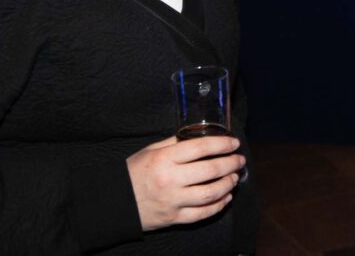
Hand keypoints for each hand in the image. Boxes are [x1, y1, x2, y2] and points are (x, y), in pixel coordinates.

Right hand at [126, 135, 245, 230]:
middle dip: (230, 164)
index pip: (201, 148)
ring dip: (228, 184)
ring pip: (210, 194)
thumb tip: (199, 136)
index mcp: (164, 159)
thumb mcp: (151, 151)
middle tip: (239, 160)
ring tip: (234, 178)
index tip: (234, 143)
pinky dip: (218, 205)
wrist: (114, 202)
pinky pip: (202, 214)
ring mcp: (173, 201)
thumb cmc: (133, 172)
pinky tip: (226, 197)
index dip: (222, 144)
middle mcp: (170, 180)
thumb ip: (174, 143)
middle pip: (210, 170)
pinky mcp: (174, 218)